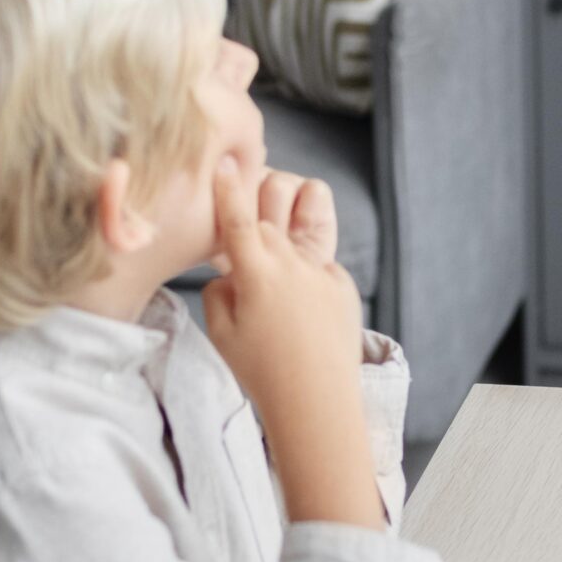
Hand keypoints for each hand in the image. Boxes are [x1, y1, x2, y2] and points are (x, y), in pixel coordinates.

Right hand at [201, 156, 365, 438]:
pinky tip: (302, 299)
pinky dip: (308, 265)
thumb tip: (228, 273)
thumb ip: (218, 291)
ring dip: (294, 203)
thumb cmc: (261, 371)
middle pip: (271, 204)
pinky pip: (322, 258)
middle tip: (250, 210)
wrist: (317, 402)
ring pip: (309, 210)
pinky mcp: (343, 282)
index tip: (224, 160)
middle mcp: (290, 259)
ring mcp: (321, 267)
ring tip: (285, 221)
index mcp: (254, 269)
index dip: (228, 185)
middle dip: (258, 194)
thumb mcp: (220, 333)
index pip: (237, 215)